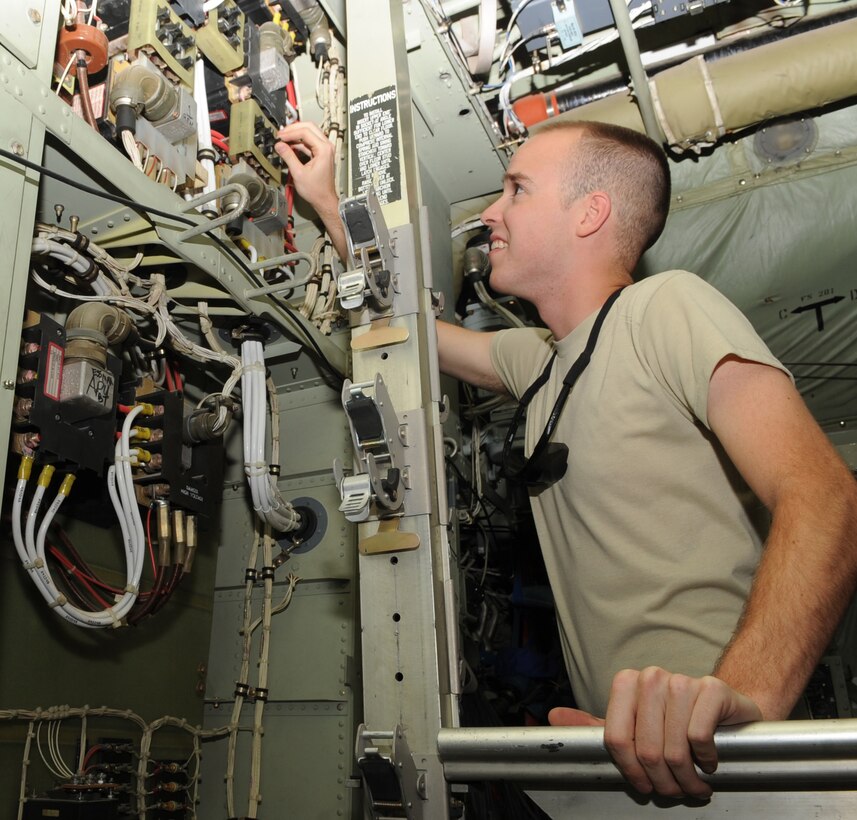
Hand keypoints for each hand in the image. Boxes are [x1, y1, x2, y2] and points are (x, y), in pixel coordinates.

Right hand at [275, 121, 337, 212]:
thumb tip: (279, 145)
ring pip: (309, 133)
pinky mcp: (321, 153)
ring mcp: (325, 149)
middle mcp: (326, 147)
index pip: (305, 131)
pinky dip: (299, 142)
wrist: (324, 200)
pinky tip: (289, 145)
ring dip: (295, 134)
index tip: (280, 136)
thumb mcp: (298, 173)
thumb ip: (288, 156)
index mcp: (324, 149)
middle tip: (281, 133)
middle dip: (293, 128)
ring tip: (283, 139)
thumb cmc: (316, 191)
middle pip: (309, 127)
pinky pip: (309, 142)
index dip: (290, 132)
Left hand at [549, 667, 762, 799]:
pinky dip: (705, 760)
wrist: (724, 713)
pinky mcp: (712, 689)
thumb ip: (594, 725)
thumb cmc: (674, 723)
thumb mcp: (631, 726)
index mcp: (627, 683)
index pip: (616, 739)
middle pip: (646, 749)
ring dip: (686, 778)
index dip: (630, 771)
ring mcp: (682, 681)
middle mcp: (652, 677)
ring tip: (694, 782)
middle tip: (675, 790)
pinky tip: (709, 761)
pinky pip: (699, 737)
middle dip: (662, 782)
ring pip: (673, 748)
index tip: (643, 786)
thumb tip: (553, 717)